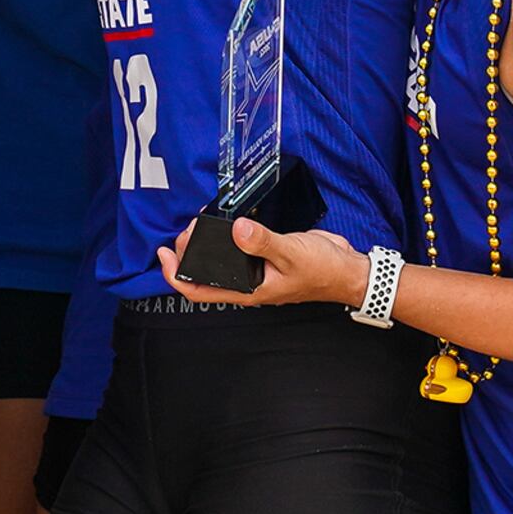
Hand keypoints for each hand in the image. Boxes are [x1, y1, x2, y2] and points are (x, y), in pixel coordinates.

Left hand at [157, 216, 365, 307]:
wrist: (348, 270)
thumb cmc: (323, 270)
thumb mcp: (290, 253)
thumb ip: (262, 242)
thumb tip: (236, 229)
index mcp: (249, 290)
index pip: (200, 291)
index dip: (177, 275)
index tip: (164, 255)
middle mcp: (248, 283)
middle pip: (205, 275)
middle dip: (188, 254)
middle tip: (185, 231)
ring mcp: (256, 270)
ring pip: (219, 263)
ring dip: (204, 246)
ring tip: (197, 224)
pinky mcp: (266, 255)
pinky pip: (237, 249)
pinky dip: (224, 237)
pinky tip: (223, 222)